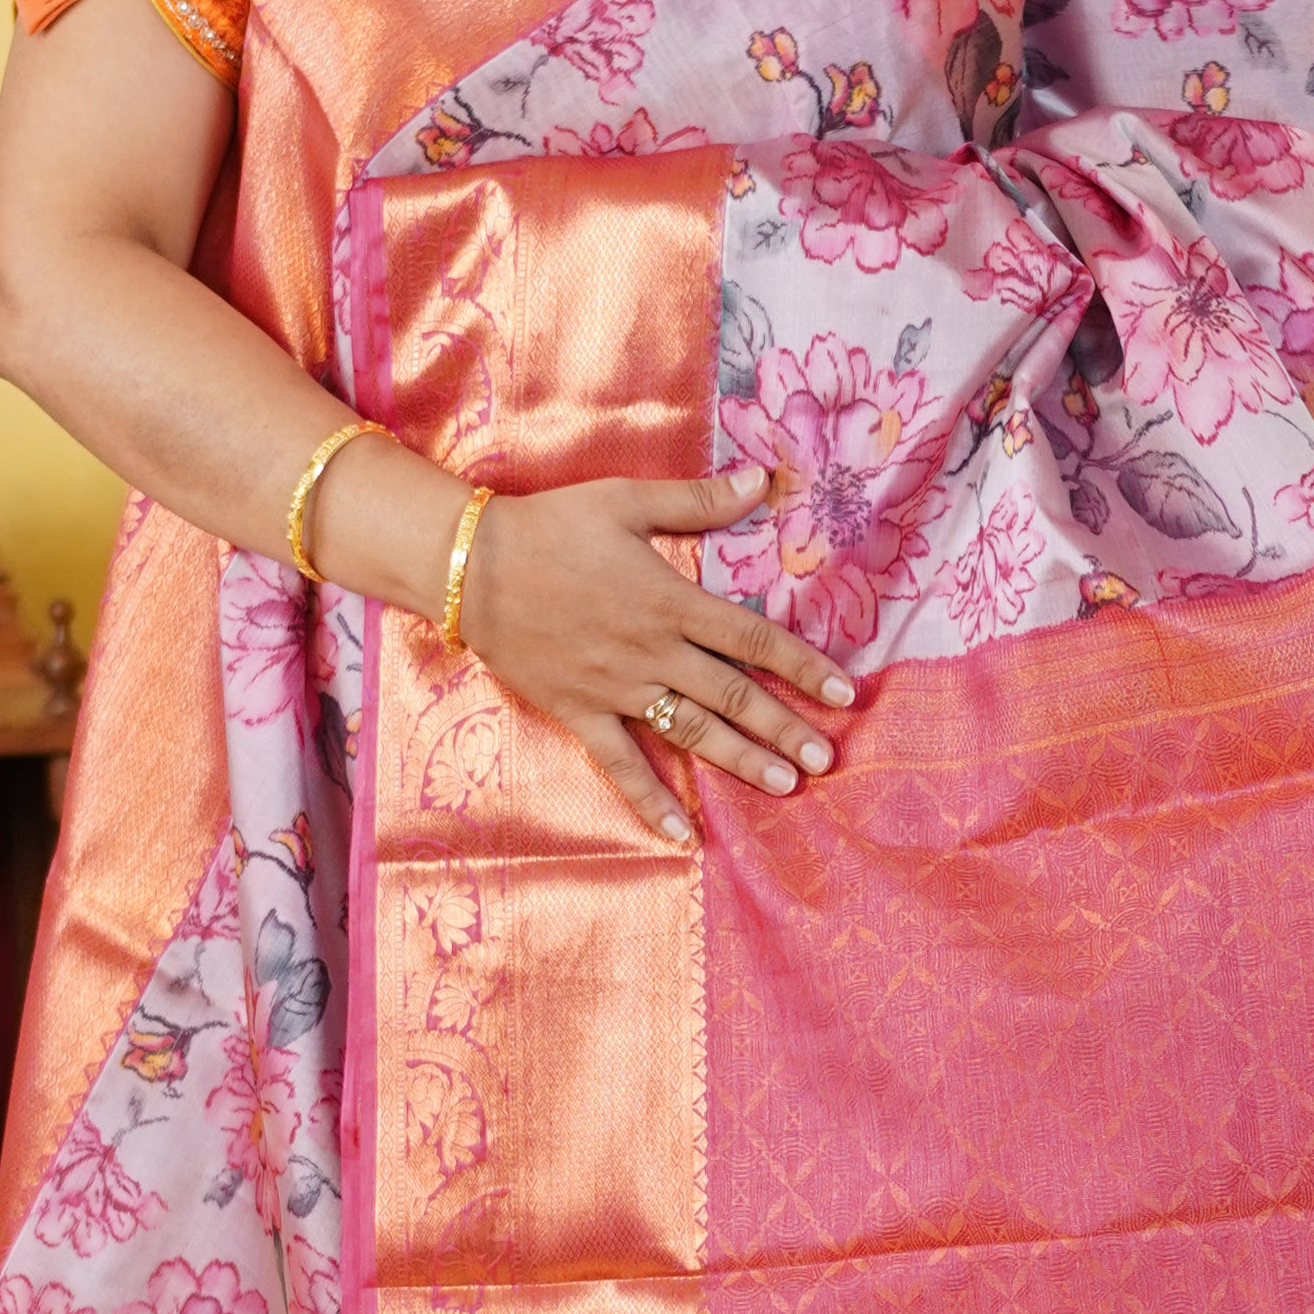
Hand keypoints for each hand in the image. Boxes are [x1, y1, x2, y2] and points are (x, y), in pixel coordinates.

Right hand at [460, 465, 851, 845]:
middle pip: (733, 695)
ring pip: (691, 732)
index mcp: (670, 601)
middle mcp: (653, 653)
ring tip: (786, 784)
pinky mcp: (580, 712)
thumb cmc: (551, 526)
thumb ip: (698, 501)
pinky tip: (682, 834)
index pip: (753, 639)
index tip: (844, 692)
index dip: (803, 665)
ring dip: (740, 761)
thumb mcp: (626, 501)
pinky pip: (620, 764)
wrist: (469, 568)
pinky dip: (650, 800)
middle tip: (826, 757)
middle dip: (784, 727)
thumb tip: (764, 479)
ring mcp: (617, 688)